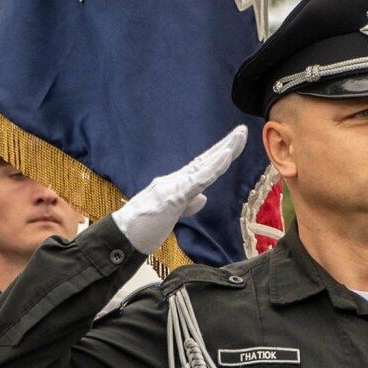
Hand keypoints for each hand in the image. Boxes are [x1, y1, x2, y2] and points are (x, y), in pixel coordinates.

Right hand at [112, 127, 247, 253]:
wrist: (124, 236)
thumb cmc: (144, 227)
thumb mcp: (171, 214)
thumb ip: (187, 204)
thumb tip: (204, 198)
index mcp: (177, 184)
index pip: (202, 167)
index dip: (219, 155)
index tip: (234, 144)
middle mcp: (176, 179)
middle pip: (206, 160)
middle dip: (226, 145)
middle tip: (242, 130)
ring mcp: (175, 185)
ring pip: (205, 165)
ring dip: (224, 149)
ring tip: (239, 136)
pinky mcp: (175, 196)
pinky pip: (199, 180)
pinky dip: (214, 167)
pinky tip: (226, 156)